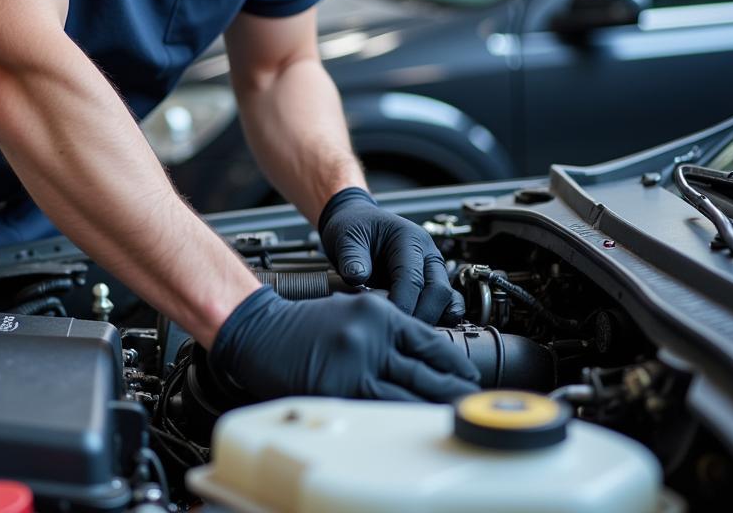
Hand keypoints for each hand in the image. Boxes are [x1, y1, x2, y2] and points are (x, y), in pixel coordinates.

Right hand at [210, 286, 479, 401]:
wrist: (261, 330)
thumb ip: (387, 330)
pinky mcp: (340, 390)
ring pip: (411, 393)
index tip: (468, 375)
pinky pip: (382, 409)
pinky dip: (404, 416)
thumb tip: (425, 360)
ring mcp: (356, 364)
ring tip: (454, 414)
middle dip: (454, 388)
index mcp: (377, 312)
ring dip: (436, 406)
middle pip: (427, 369)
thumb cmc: (303, 323)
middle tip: (471, 399)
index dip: (454, 363)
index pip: (429, 340)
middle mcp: (371, 336)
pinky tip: (415, 421)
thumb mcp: (352, 311)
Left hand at [319, 186, 464, 323]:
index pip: (412, 277)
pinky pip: (447, 302)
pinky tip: (421, 329)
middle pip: (438, 291)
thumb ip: (351, 257)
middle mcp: (427, 253)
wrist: (357, 223)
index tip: (386, 322)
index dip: (401, 303)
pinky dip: (441, 318)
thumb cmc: (354, 228)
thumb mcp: (346, 237)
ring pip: (446, 299)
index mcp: (409, 238)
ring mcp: (432, 269)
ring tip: (406, 333)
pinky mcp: (431, 282)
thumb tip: (357, 278)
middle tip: (396, 333)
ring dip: (431, 319)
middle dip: (420, 316)